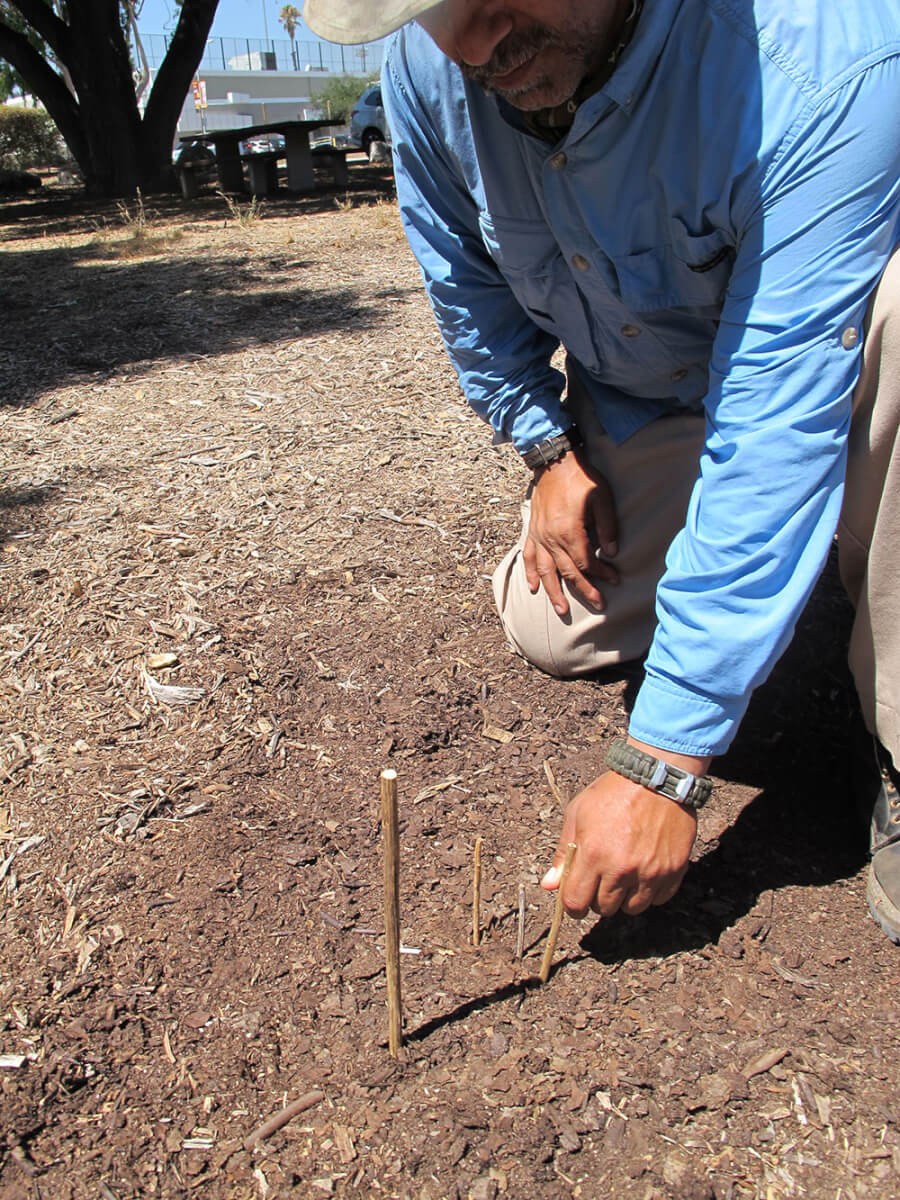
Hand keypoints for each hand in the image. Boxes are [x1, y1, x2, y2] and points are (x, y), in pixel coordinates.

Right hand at [523, 449, 617, 615]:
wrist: (555, 462)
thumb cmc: (581, 478)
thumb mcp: (602, 498)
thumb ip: (607, 526)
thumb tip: (612, 552)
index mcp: (570, 530)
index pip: (586, 562)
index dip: (601, 574)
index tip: (615, 580)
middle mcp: (551, 538)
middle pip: (567, 572)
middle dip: (583, 591)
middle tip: (597, 605)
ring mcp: (539, 536)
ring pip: (546, 570)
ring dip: (553, 592)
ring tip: (561, 609)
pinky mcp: (533, 530)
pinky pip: (529, 556)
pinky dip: (530, 573)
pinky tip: (533, 587)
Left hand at [541, 740, 708, 916]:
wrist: (656, 777)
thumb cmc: (612, 793)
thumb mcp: (577, 814)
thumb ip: (562, 853)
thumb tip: (550, 885)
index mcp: (593, 855)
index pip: (576, 902)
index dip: (573, 905)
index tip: (576, 898)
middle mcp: (622, 869)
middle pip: (605, 909)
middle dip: (598, 898)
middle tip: (602, 879)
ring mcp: (650, 872)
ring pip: (633, 908)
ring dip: (625, 898)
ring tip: (624, 875)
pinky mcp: (674, 870)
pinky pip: (659, 899)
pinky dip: (650, 892)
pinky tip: (645, 872)